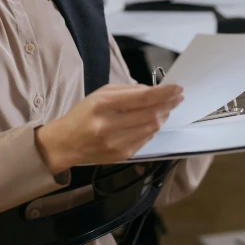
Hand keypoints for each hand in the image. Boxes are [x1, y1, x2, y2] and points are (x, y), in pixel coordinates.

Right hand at [35, 83, 183, 173]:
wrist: (66, 143)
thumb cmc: (83, 114)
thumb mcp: (100, 95)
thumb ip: (126, 91)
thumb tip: (151, 91)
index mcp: (103, 105)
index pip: (141, 98)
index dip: (163, 93)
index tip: (177, 88)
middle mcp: (109, 126)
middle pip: (150, 114)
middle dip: (168, 104)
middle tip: (178, 97)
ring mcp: (116, 143)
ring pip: (151, 128)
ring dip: (163, 116)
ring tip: (167, 108)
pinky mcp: (122, 156)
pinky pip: (145, 140)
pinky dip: (152, 128)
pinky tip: (152, 121)